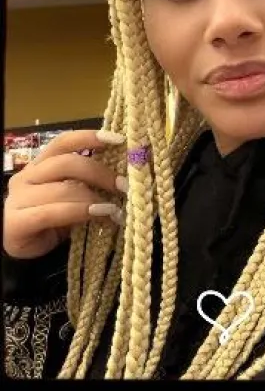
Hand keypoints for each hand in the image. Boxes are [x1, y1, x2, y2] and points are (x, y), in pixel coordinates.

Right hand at [3, 129, 127, 259]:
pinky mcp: (15, 222)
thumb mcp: (74, 198)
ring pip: (61, 189)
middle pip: (65, 163)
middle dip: (99, 173)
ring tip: (115, 209)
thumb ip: (89, 184)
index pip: (63, 142)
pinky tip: (99, 215)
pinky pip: (52, 213)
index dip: (89, 137)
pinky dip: (80, 212)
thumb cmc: (53, 222)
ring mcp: (17, 199)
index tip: (118, 140)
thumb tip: (123, 177)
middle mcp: (26, 176)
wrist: (25, 254)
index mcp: (39, 164)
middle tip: (123, 185)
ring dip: (93, 197)